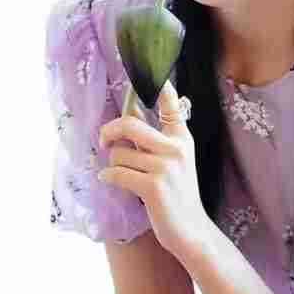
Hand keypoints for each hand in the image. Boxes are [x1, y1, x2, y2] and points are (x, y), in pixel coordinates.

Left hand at [97, 81, 211, 261]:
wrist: (189, 230)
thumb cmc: (176, 195)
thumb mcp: (173, 161)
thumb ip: (153, 138)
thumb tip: (128, 114)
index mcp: (181, 137)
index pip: (169, 102)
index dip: (157, 83)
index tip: (145, 62)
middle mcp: (175, 148)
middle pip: (129, 124)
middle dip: (109, 131)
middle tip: (104, 141)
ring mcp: (165, 167)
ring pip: (118, 153)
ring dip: (112, 165)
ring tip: (123, 176)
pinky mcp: (153, 186)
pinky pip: (116, 173)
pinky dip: (108, 178)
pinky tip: (111, 182)